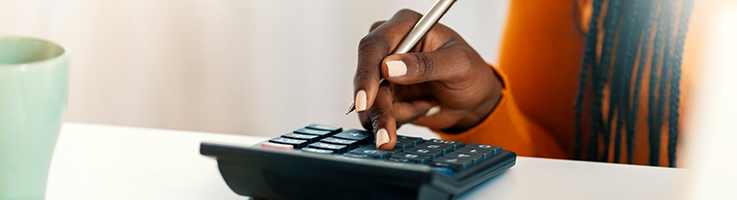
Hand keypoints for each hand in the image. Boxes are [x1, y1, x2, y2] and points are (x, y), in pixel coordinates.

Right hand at [353, 9, 502, 149]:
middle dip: (377, 108)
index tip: (366, 101)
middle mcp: (389, 47)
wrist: (473, 100)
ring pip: (370, 101)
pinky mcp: (384, 95)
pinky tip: (423, 107)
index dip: (366, 73)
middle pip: (365, 77)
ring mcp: (383, 73)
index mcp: (405, 26)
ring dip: (398, 114)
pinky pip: (378, 113)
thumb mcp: (458, 65)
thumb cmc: (470, 73)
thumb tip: (389, 68)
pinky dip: (402, 118)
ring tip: (428, 107)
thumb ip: (426, 64)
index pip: (374, 46)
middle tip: (386, 136)